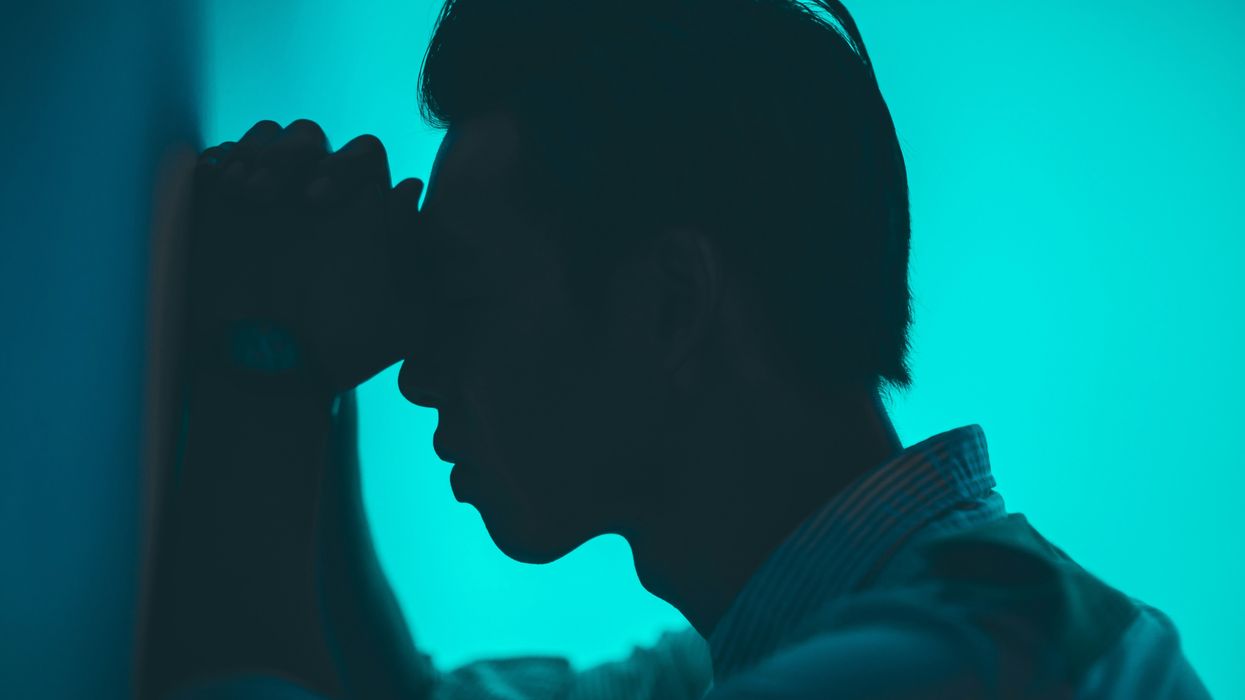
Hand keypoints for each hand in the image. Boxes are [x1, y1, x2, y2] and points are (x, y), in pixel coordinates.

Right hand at [189, 119, 425, 393]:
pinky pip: (220, 158)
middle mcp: (317, 197)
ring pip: (267, 139)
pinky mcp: (221, 205)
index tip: (318, 198)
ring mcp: (268, 198)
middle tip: (276, 194)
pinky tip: (221, 189)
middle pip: (310, 137)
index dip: (346, 162)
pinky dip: (220, 162)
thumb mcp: (399, 317)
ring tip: (247, 195)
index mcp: (362, 211)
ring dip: (258, 155)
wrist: (270, 374)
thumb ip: (412, 255)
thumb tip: (410, 186)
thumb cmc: (340, 350)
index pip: (363, 153)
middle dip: (293, 154)